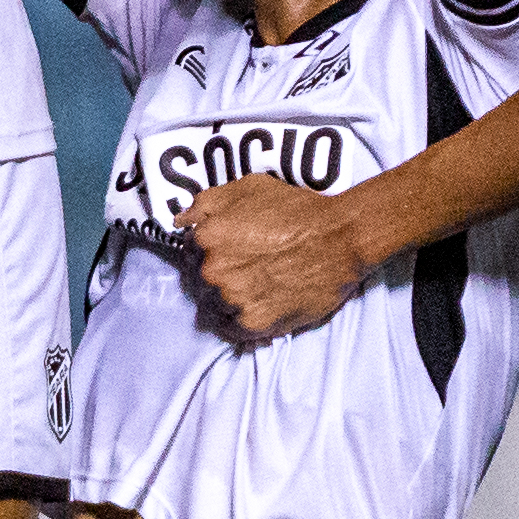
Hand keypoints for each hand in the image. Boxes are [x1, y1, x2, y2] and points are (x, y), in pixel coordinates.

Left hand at [184, 175, 389, 339]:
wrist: (339, 237)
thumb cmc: (297, 208)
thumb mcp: (248, 187)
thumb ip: (207, 202)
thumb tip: (180, 221)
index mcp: (205, 237)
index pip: (189, 255)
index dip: (208, 255)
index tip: (228, 256)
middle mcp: (212, 270)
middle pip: (199, 284)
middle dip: (216, 279)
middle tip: (245, 274)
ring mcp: (231, 298)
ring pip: (213, 309)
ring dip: (227, 303)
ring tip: (254, 291)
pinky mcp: (253, 323)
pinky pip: (232, 330)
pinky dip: (241, 323)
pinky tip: (259, 308)